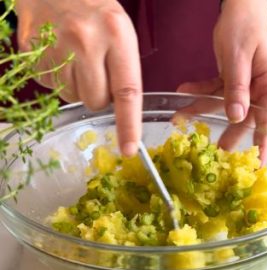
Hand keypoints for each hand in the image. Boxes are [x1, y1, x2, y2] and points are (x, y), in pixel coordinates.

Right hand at [16, 0, 142, 155]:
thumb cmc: (94, 10)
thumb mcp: (121, 31)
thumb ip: (123, 69)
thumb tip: (120, 113)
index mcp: (116, 35)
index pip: (126, 91)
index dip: (128, 124)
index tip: (128, 149)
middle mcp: (85, 41)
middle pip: (95, 101)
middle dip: (98, 95)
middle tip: (95, 70)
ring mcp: (54, 46)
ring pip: (71, 97)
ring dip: (74, 86)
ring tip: (73, 58)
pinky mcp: (30, 50)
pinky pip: (48, 86)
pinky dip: (55, 77)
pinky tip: (57, 54)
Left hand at [177, 0, 266, 161]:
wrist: (241, 3)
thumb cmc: (245, 24)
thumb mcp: (238, 56)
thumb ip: (236, 87)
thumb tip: (236, 117)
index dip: (264, 143)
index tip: (258, 164)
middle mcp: (263, 86)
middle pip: (249, 116)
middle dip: (232, 132)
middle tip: (217, 150)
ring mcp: (249, 81)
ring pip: (229, 104)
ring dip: (207, 110)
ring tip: (186, 119)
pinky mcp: (235, 75)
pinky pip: (218, 89)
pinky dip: (201, 91)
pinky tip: (184, 93)